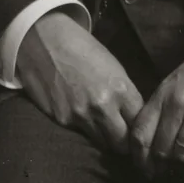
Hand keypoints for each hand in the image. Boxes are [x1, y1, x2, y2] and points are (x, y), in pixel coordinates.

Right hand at [16, 11, 143, 153]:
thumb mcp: (112, 66)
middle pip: (122, 144)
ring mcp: (80, 115)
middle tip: (122, 137)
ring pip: (101, 144)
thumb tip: (132, 118)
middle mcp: (102, 106)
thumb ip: (124, 95)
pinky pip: (79, 133)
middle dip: (124, 143)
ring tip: (102, 128)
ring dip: (104, 138)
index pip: (140, 124)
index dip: (140, 129)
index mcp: (120, 89)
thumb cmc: (82, 47)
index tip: (137, 129)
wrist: (44, 38)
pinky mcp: (61, 119)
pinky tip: (80, 115)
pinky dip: (83, 129)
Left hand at [130, 23, 183, 173]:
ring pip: (182, 153)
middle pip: (160, 147)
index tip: (142, 166)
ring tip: (182, 163)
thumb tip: (151, 137)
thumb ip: (161, 106)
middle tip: (160, 173)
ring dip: (181, 162)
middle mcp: (177, 105)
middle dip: (158, 165)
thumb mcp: (173, 81)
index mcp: (162, 94)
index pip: (141, 132)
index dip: (139, 155)